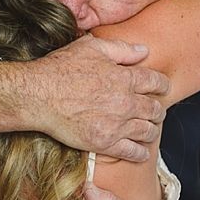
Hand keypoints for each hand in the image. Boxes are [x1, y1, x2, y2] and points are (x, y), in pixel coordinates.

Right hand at [0, 35, 168, 161]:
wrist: (37, 95)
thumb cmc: (61, 68)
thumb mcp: (92, 48)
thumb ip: (121, 49)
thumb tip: (144, 50)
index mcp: (125, 78)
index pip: (157, 82)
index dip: (162, 85)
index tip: (161, 88)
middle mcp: (126, 103)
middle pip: (156, 109)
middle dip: (157, 109)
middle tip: (154, 111)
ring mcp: (116, 125)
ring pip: (148, 131)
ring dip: (151, 130)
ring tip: (148, 129)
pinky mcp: (105, 143)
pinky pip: (133, 152)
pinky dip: (141, 152)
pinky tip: (140, 151)